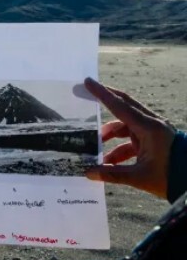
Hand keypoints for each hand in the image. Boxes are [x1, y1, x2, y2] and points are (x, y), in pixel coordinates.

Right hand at [84, 77, 175, 198]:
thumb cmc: (171, 177)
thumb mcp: (140, 177)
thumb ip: (112, 174)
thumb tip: (89, 173)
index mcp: (149, 128)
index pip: (119, 106)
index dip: (102, 94)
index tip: (88, 82)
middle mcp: (152, 124)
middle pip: (124, 106)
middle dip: (106, 101)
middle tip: (87, 94)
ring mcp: (155, 131)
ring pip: (126, 125)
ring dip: (111, 134)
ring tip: (96, 145)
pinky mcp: (156, 140)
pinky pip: (133, 137)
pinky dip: (121, 146)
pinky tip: (110, 161)